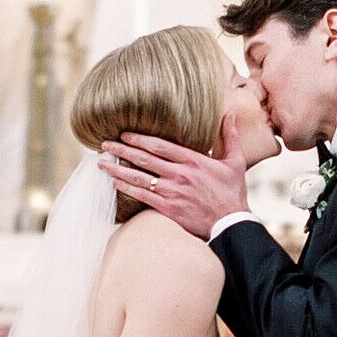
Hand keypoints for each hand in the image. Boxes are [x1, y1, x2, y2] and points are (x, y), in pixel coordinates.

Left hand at [103, 133, 249, 236]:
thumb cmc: (233, 193)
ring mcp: (172, 192)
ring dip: (118, 170)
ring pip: (139, 177)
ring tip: (101, 164)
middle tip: (105, 144)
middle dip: (122, 150)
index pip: (160, 145)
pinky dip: (126, 189)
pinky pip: (142, 196)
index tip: (124, 134)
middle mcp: (180, 174)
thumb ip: (230, 136)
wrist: (231, 224)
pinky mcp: (168, 209)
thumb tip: (232, 113)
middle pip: (144, 159)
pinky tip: (114, 184)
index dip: (140, 138)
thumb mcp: (235, 162)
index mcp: (193, 160)